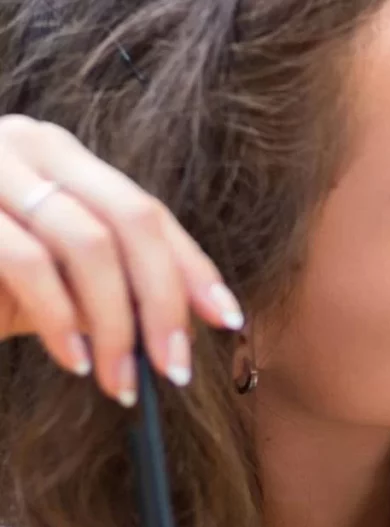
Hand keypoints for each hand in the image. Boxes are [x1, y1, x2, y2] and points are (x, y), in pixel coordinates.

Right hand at [0, 115, 243, 404]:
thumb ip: (103, 286)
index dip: (193, 268)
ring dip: (114, 324)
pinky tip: (72, 361)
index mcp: (63, 158)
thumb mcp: (47, 282)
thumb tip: (180, 327)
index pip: (149, 213)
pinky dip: (60, 318)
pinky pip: (25, 260)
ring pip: (87, 242)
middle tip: (175, 369)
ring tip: (119, 381)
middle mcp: (31, 145)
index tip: (227, 321)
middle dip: (164, 302)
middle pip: (132, 221)